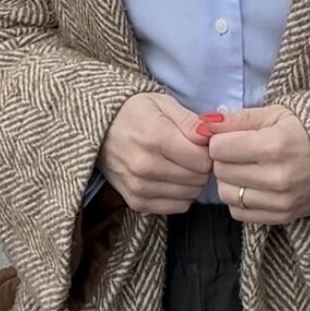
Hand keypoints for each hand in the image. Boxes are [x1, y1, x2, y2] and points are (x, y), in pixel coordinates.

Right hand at [99, 93, 211, 214]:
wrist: (99, 128)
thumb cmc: (135, 111)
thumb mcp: (163, 103)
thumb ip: (189, 121)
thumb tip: (210, 137)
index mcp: (156, 138)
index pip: (202, 160)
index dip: (209, 151)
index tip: (203, 143)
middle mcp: (146, 167)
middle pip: (198, 179)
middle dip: (202, 166)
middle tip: (192, 152)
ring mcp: (139, 187)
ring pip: (190, 195)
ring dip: (192, 181)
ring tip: (181, 163)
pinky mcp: (136, 202)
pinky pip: (176, 207)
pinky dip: (181, 195)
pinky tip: (172, 178)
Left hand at [205, 105, 309, 224]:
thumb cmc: (308, 128)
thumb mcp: (276, 113)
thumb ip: (238, 118)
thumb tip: (203, 123)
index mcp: (274, 145)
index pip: (219, 149)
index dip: (220, 140)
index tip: (231, 136)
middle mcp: (277, 177)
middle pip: (221, 172)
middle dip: (224, 160)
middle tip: (239, 151)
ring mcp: (281, 201)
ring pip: (227, 195)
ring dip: (230, 181)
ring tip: (247, 168)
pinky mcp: (284, 217)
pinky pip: (240, 214)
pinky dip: (241, 200)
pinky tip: (254, 186)